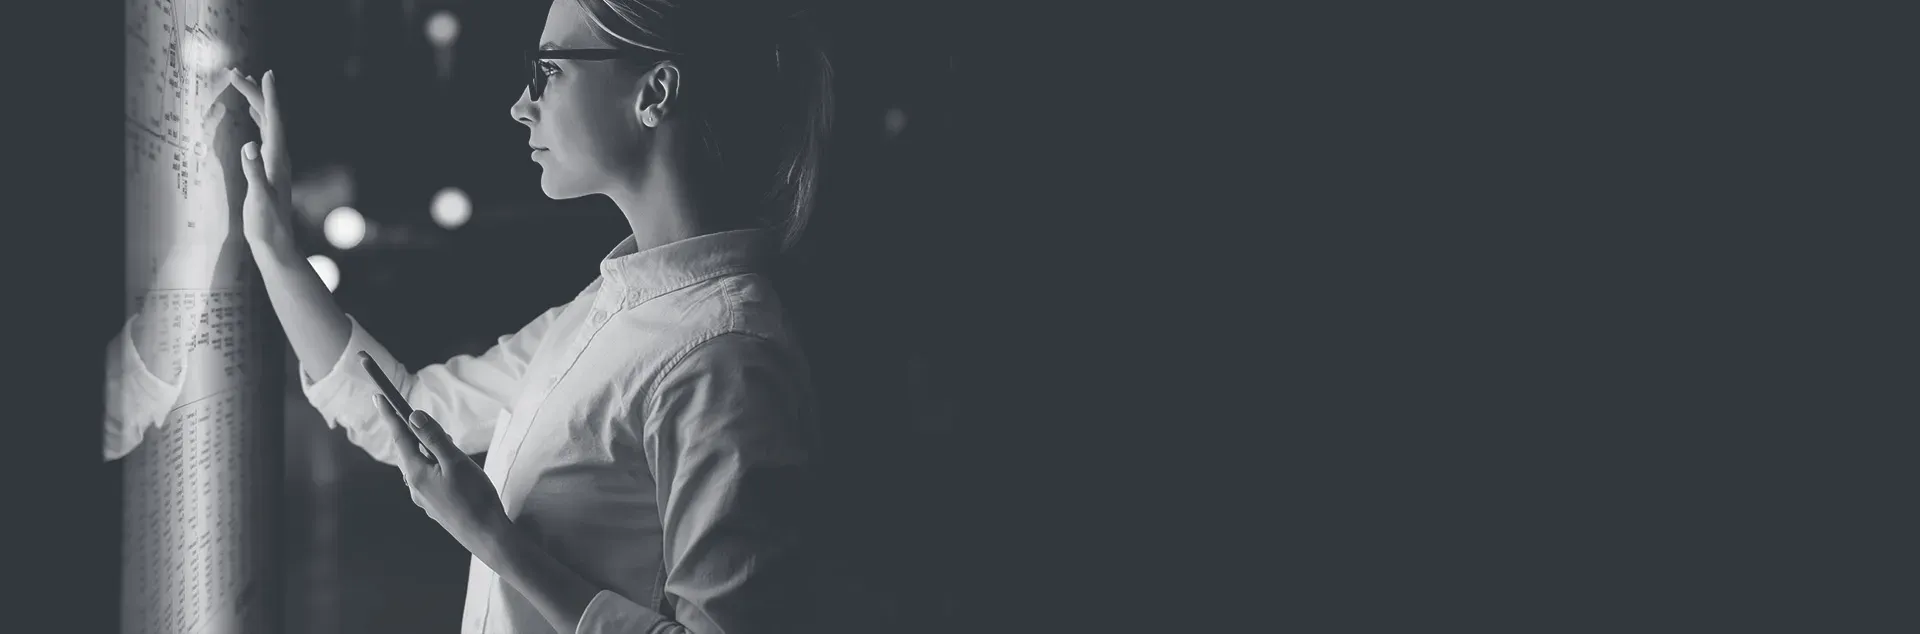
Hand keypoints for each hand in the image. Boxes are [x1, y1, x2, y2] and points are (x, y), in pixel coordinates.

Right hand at [226, 69, 296, 250]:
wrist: (275, 242)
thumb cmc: (266, 222)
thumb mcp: (259, 197)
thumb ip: (254, 171)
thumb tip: (249, 146)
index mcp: (277, 158)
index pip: (274, 120)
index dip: (269, 96)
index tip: (266, 73)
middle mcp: (279, 155)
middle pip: (269, 116)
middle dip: (255, 92)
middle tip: (236, 71)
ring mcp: (275, 161)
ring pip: (267, 123)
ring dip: (256, 102)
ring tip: (245, 83)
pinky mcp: (269, 167)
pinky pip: (264, 134)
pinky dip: (257, 119)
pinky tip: (251, 116)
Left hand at [373, 394, 512, 556]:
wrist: (487, 536)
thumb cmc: (474, 498)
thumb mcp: (456, 462)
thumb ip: (434, 438)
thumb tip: (413, 416)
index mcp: (417, 473)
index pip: (399, 436)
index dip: (389, 414)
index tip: (377, 396)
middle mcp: (414, 486)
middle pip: (409, 450)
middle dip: (415, 433)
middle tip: (430, 422)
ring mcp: (423, 498)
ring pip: (420, 465)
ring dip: (429, 450)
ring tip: (450, 445)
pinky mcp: (434, 506)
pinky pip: (429, 478)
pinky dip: (436, 465)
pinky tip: (452, 469)